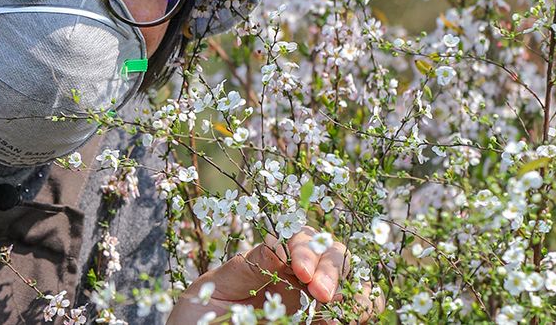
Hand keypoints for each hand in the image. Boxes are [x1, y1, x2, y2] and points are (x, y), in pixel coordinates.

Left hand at [167, 227, 383, 323]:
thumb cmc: (198, 318)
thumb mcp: (210, 290)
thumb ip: (243, 269)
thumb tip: (276, 244)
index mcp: (270, 262)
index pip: (303, 238)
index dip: (306, 248)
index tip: (299, 269)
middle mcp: (297, 279)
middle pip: (336, 255)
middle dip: (332, 268)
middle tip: (321, 293)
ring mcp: (313, 305)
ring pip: (356, 285)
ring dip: (354, 292)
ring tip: (333, 310)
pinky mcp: (319, 324)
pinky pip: (355, 315)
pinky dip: (357, 313)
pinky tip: (334, 322)